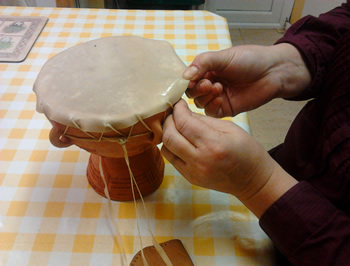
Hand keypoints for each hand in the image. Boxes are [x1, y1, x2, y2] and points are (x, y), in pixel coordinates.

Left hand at [161, 99, 297, 216]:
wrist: (253, 180)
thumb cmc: (247, 151)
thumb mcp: (230, 128)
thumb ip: (203, 120)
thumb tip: (183, 113)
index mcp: (213, 144)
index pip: (184, 123)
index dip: (177, 110)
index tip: (179, 103)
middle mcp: (200, 160)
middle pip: (169, 137)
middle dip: (168, 121)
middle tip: (174, 113)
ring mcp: (193, 172)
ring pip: (165, 150)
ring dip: (167, 135)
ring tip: (175, 127)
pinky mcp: (190, 178)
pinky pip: (172, 160)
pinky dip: (172, 147)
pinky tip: (180, 140)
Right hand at [183, 43, 310, 116]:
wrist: (273, 71)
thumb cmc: (250, 59)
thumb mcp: (223, 56)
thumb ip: (203, 63)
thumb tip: (184, 76)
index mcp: (208, 70)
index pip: (189, 79)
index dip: (188, 81)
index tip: (191, 79)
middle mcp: (210, 84)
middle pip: (192, 93)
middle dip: (197, 89)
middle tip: (208, 84)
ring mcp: (218, 98)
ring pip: (200, 103)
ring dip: (205, 97)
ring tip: (219, 88)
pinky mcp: (226, 109)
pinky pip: (211, 112)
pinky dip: (211, 106)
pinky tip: (220, 99)